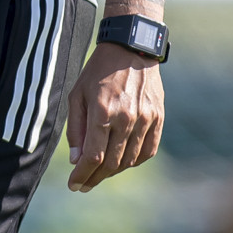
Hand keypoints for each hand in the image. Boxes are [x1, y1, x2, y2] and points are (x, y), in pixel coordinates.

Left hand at [65, 43, 163, 191]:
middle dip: (94, 178)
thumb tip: (76, 160)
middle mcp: (126, 119)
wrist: (131, 48)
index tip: (74, 185)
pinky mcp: (158, 118)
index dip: (82, 175)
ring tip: (99, 174)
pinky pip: (147, 151)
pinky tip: (121, 162)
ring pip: (129, 161)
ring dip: (112, 172)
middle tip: (83, 184)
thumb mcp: (78, 94)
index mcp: (103, 112)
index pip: (93, 157)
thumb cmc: (98, 71)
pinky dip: (133, 161)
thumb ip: (76, 128)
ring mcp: (146, 120)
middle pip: (111, 163)